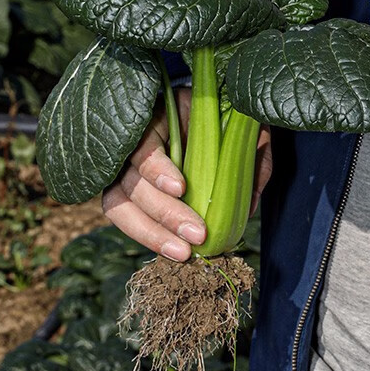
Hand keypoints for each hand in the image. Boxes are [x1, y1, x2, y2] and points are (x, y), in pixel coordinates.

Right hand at [101, 88, 272, 259]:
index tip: (181, 188)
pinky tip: (171, 249)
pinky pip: (125, 216)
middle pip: (131, 182)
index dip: (157, 168)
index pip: (144, 144)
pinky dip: (148, 235)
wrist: (209, 116)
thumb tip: (247, 206)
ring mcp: (122, 168)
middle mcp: (131, 144)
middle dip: (163, 213)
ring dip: (151, 233)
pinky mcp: (125, 191)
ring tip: (182, 253)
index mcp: (156, 118)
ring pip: (119, 205)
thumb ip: (250, 156)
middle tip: (196, 235)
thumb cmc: (222, 119)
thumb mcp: (241, 127)